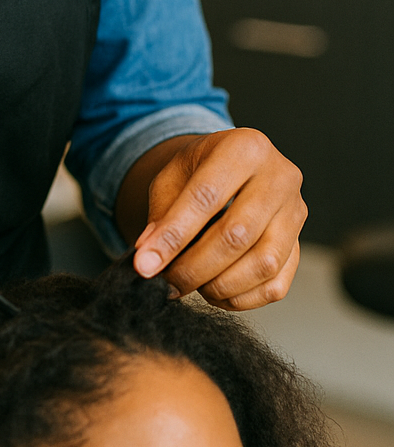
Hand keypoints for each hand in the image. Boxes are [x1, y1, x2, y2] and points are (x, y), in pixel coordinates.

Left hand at [129, 129, 305, 309]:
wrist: (233, 168)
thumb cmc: (200, 171)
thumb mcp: (172, 176)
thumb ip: (161, 214)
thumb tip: (149, 256)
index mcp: (244, 148)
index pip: (206, 196)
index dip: (173, 235)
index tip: (145, 265)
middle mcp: (280, 176)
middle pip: (237, 235)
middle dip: (194, 267)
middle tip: (167, 282)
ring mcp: (296, 213)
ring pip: (262, 264)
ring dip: (219, 286)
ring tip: (191, 284)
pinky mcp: (300, 246)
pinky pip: (276, 286)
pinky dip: (241, 298)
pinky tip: (215, 291)